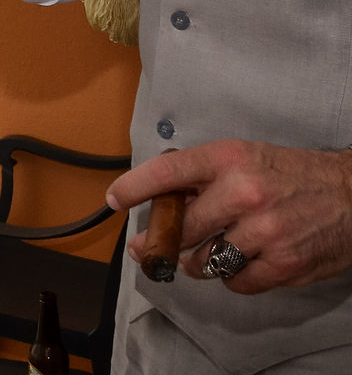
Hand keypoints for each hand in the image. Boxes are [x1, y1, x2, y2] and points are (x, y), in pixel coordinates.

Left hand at [108, 139, 351, 293]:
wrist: (351, 194)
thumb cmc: (291, 175)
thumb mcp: (244, 157)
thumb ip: (203, 176)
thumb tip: (158, 199)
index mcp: (228, 159)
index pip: (167, 172)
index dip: (134, 188)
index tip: (114, 200)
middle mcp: (243, 193)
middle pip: (182, 228)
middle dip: (163, 242)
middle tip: (154, 248)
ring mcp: (264, 231)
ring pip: (205, 261)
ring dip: (201, 263)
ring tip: (213, 251)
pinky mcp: (283, 264)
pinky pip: (235, 283)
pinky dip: (233, 278)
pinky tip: (242, 262)